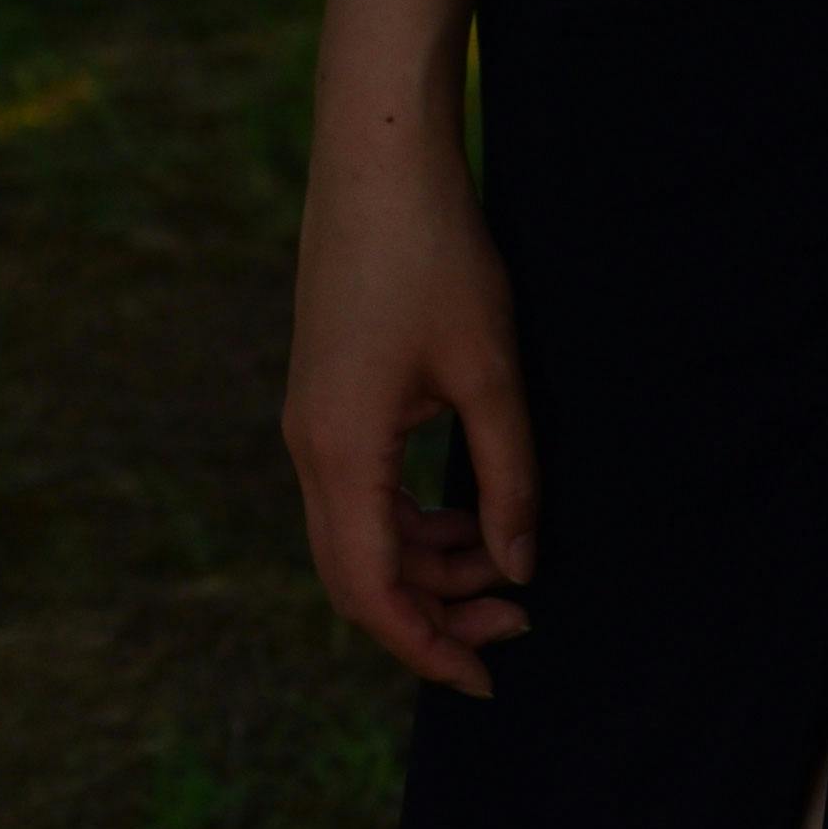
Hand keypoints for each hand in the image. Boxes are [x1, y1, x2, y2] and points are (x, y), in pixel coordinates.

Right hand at [285, 118, 540, 693]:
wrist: (377, 151)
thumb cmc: (434, 250)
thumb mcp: (489, 367)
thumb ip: (507, 475)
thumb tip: (518, 565)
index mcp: (339, 452)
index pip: (371, 593)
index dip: (427, 647)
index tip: (487, 676)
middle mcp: (309, 447)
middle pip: (358, 574)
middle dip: (434, 611)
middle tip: (517, 619)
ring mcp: (312, 419)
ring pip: (359, 532)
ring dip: (427, 562)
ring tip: (505, 564)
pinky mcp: (327, 393)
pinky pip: (360, 489)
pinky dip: (410, 517)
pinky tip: (466, 508)